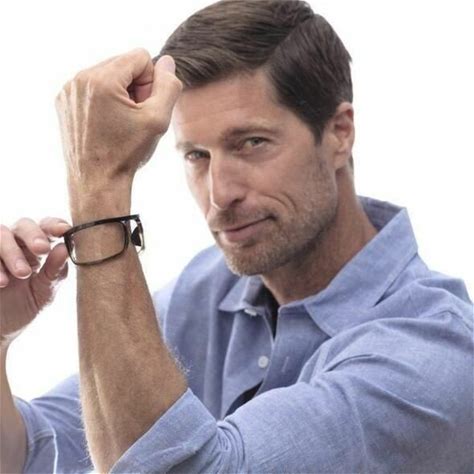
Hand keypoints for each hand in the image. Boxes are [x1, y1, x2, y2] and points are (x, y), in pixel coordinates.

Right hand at [0, 218, 70, 347]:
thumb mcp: (44, 292)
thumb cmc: (22, 307)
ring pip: (1, 233)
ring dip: (12, 252)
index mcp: (37, 248)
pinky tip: (2, 282)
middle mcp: (15, 244)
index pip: (47, 227)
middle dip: (34, 235)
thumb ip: (55, 271)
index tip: (64, 230)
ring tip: (22, 273)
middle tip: (42, 249)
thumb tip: (66, 247)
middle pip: (23, 225)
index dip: (55, 224)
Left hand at [55, 49, 182, 190]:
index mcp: (101, 79)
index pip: (140, 57)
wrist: (97, 182)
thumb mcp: (158, 120)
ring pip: (108, 76)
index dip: (151, 82)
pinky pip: (92, 89)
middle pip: (122, 64)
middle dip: (135, 87)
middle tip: (133, 118)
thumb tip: (166, 62)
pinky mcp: (64, 103)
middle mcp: (79, 79)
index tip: (144, 108)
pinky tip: (107, 125)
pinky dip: (105, 101)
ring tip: (120, 123)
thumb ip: (168, 86)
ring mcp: (68, 91)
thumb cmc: (127, 153)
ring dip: (120, 94)